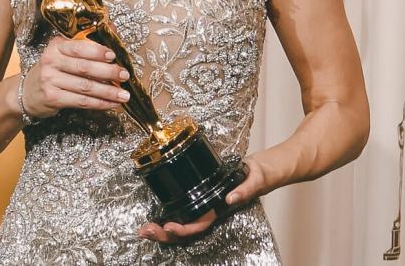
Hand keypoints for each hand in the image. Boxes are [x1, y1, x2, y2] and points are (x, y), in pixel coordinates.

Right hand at [22, 37, 130, 118]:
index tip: (114, 55)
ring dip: (108, 92)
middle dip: (108, 72)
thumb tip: (113, 29)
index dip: (97, 51)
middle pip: (84, 67)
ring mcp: (50, 80)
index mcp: (56, 46)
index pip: (78, 47)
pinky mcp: (52, 98)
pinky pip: (81, 101)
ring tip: (124, 95)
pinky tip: (111, 104)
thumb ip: (87, 42)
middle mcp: (51, 61)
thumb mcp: (64, 52)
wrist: (28, 92)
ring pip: (85, 86)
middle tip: (125, 75)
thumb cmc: (54, 69)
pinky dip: (99, 104)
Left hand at [138, 156, 271, 243]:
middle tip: (145, 231)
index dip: (184, 229)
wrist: (259, 171)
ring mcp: (203, 207)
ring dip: (162, 229)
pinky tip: (154, 218)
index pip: (199, 225)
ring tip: (145, 230)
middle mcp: (209, 211)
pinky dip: (167, 216)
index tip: (169, 226)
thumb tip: (230, 198)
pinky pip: (182, 212)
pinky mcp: (198, 198)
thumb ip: (244, 190)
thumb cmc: (258, 177)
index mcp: (220, 210)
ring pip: (180, 224)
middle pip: (185, 230)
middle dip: (164, 234)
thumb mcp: (254, 181)